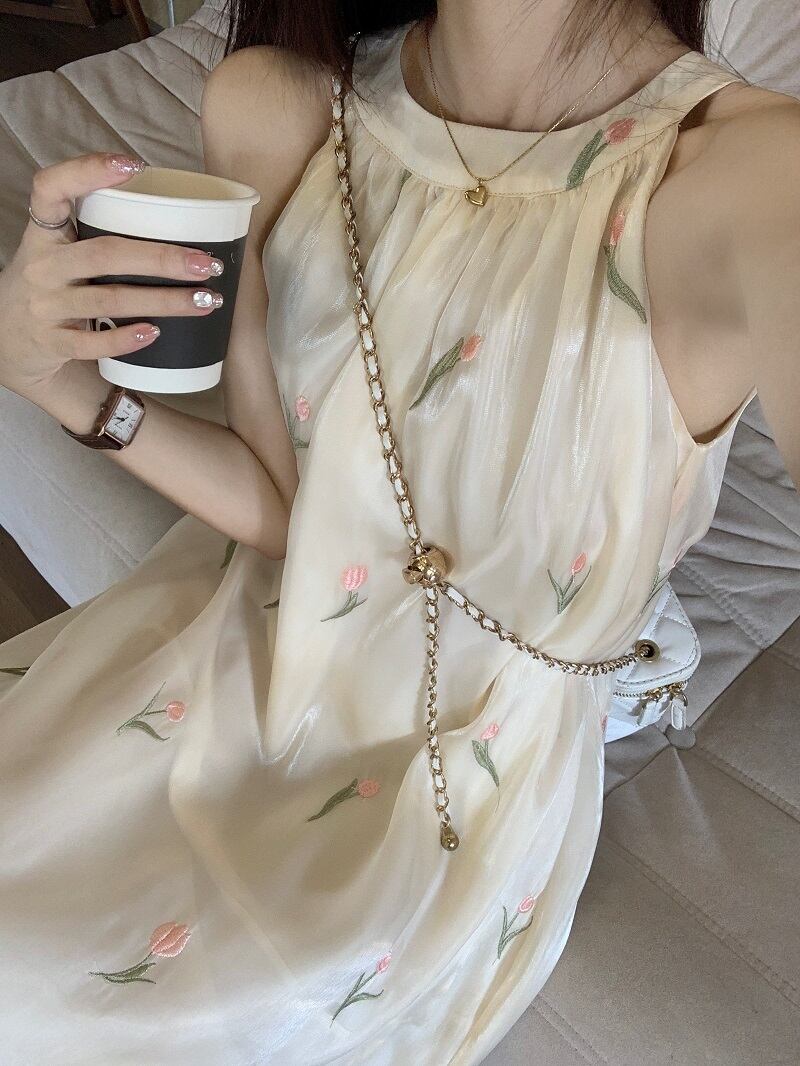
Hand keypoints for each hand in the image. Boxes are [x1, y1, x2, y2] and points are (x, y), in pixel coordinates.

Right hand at [0, 151, 226, 403]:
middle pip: (104, 254)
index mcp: (44, 232)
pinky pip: (90, 343)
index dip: (87, 171)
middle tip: (207, 263)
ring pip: (108, 300)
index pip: (51, 188)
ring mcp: (45, 306)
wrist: (7, 338)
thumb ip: (100, 232)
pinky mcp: (51, 343)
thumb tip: (181, 219)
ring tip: (205, 301)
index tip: (133, 165)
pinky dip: (123, 338)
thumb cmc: (54, 284)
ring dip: (162, 301)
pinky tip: (154, 333)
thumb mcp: (62, 250)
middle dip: (161, 258)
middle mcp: (42, 266)